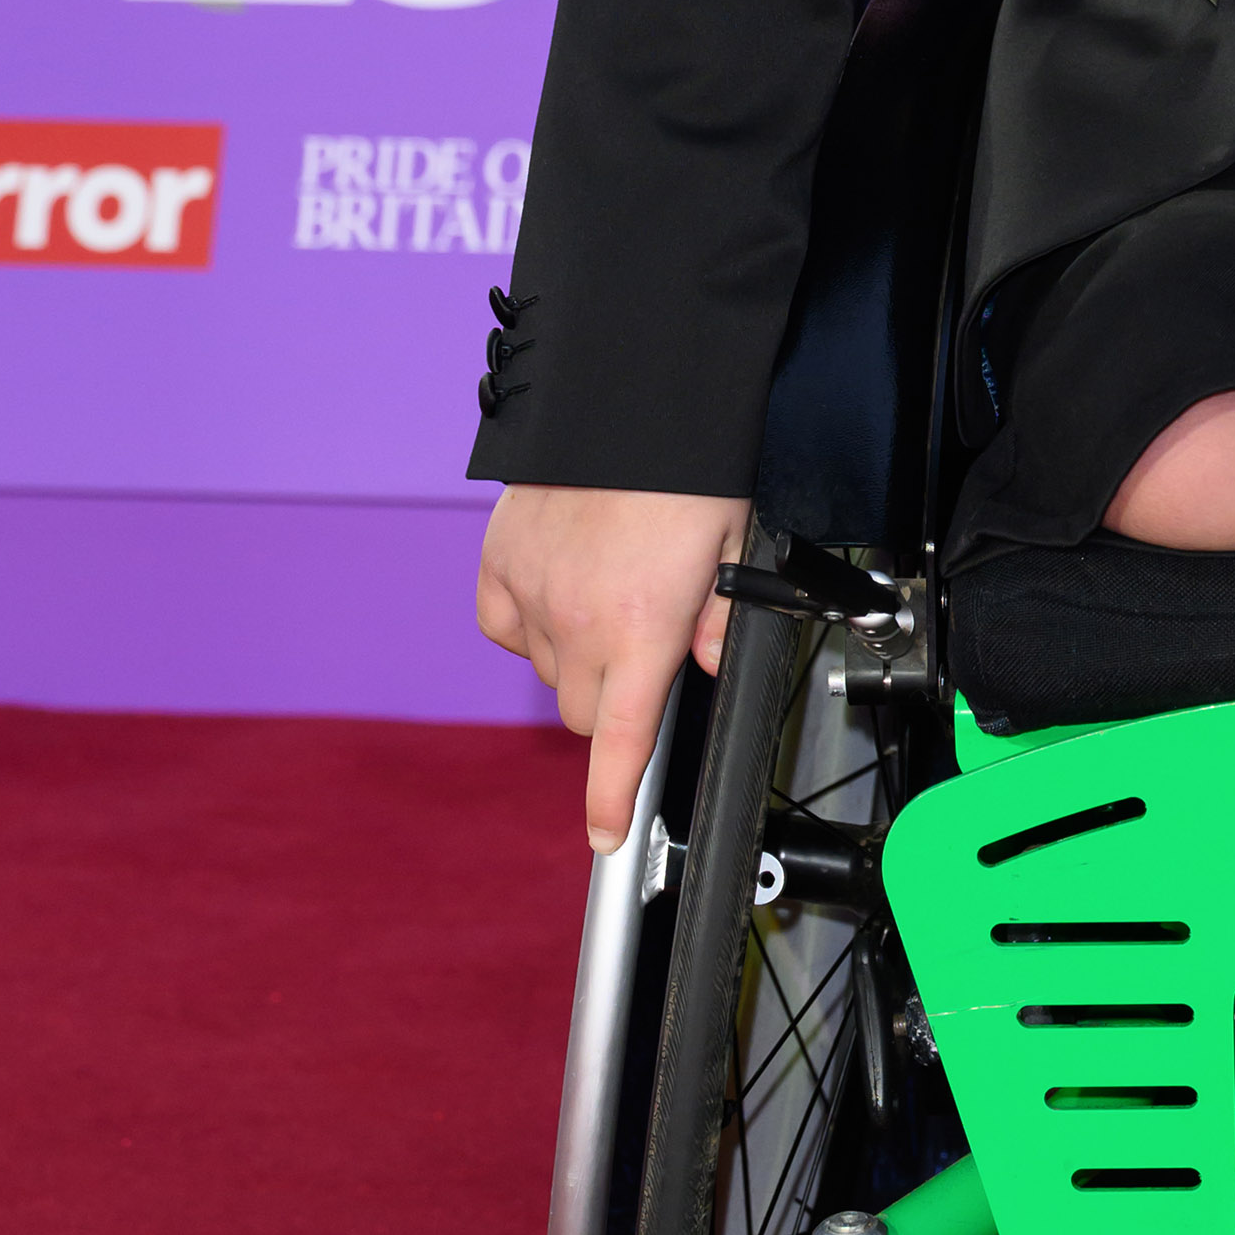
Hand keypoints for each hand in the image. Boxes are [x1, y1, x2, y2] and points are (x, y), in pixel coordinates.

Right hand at [477, 482, 749, 851]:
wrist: (626, 398)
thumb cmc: (687, 467)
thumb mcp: (736, 545)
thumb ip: (720, 620)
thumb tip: (706, 664)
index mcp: (643, 631)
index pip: (622, 744)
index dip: (611, 802)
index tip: (607, 835)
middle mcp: (579, 624)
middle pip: (585, 715)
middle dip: (614, 705)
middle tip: (642, 654)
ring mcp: (532, 595)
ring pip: (549, 671)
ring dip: (576, 659)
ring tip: (608, 596)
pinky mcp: (499, 563)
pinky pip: (506, 626)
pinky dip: (529, 622)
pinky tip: (557, 589)